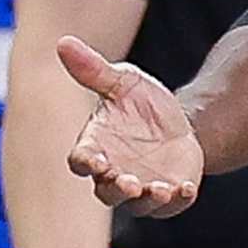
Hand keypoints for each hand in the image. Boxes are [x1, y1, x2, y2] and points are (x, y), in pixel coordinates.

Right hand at [59, 35, 203, 217]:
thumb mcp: (123, 82)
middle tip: (128, 182)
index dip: (86, 163)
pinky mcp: (169, 193)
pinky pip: (170, 205)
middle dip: (117, 188)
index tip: (95, 160)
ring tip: (158, 188)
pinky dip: (177, 200)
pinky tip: (185, 187)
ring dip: (146, 199)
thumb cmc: (141, 104)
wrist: (179, 122)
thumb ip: (94, 69)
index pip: (81, 161)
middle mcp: (114, 174)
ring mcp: (142, 187)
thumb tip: (62, 42)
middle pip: (106, 191)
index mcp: (96, 147)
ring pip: (138, 204)